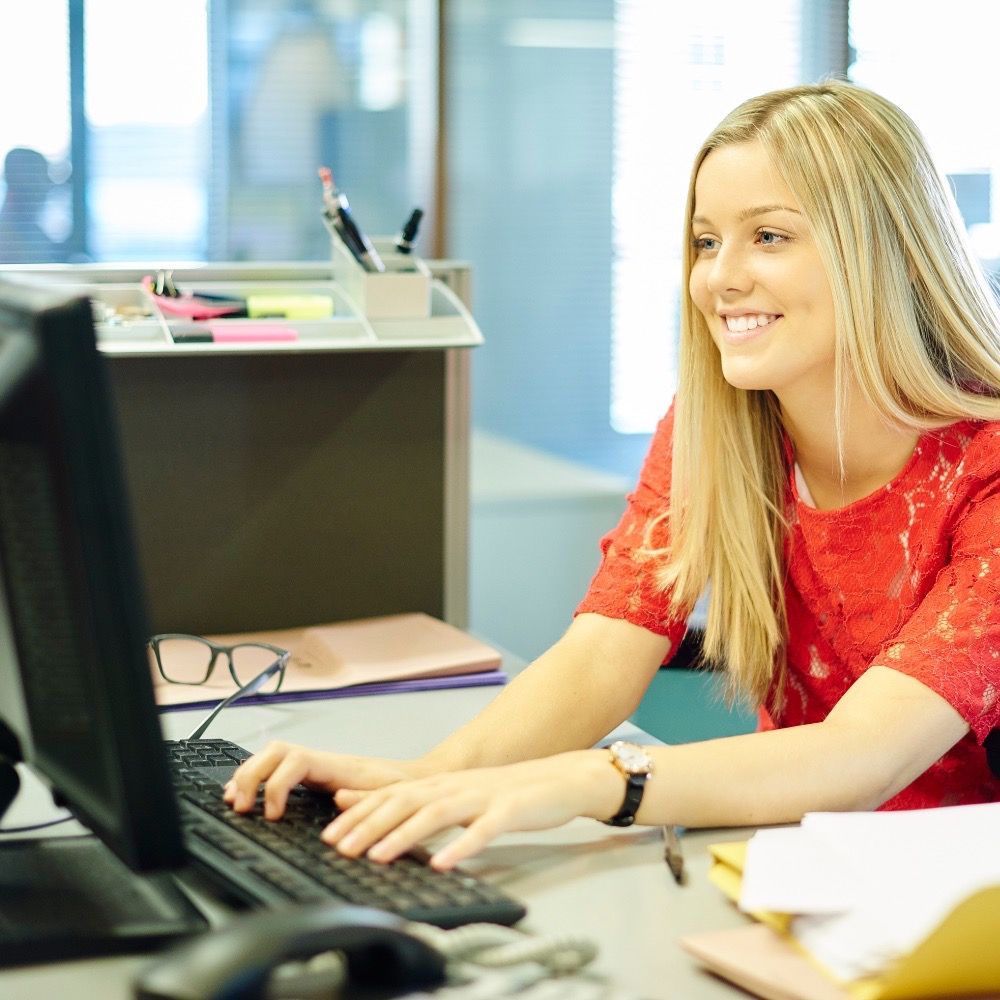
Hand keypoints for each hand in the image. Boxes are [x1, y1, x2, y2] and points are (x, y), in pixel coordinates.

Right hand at [222, 740, 424, 818]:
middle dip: (251, 775)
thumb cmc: (404, 788)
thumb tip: (340, 798)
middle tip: (241, 807)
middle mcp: (322, 761)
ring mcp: (315, 766)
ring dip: (248, 775)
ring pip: (271, 756)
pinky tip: (246, 796)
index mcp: (338, 765)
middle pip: (275, 751)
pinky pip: (275, 769)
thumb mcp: (392, 797)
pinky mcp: (311, 776)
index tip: (273, 815)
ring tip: (234, 801)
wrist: (416, 780)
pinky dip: (256, 779)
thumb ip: (367, 798)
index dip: (277, 785)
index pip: (296, 761)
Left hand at [322, 750, 619, 869]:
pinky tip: (443, 863)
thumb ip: (421, 802)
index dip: (359, 815)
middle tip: (340, 848)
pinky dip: (461, 846)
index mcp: (442, 784)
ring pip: (437, 813)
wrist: (561, 779)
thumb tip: (381, 812)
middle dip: (369, 825)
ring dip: (404, 834)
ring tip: (379, 855)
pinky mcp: (510, 811)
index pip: (392, 796)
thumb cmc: (508, 793)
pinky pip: (483, 830)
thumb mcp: (460, 795)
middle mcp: (456, 786)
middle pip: (406, 802)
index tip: (330, 836)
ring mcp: (483, 797)